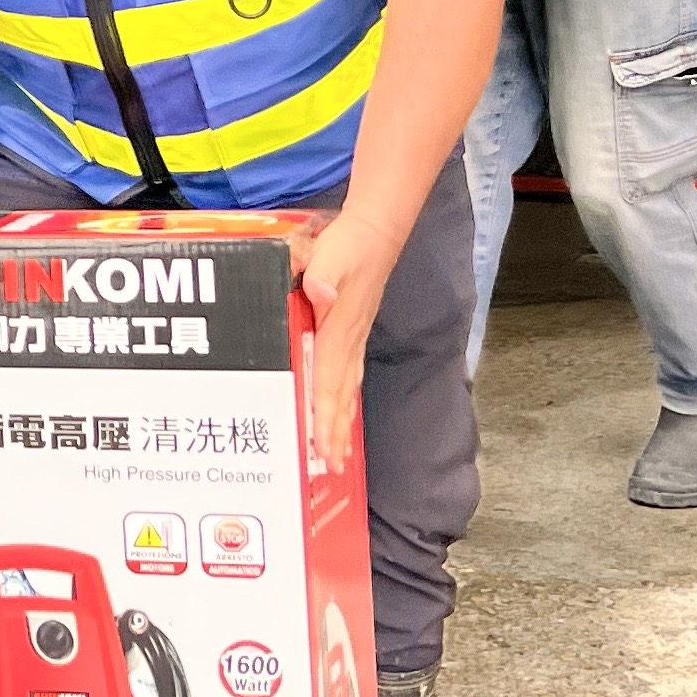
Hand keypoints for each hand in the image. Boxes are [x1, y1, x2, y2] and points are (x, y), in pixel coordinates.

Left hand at [298, 207, 404, 476]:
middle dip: (334, 431)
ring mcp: (353, 338)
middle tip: (329, 466)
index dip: (324, 417)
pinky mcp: (353, 331)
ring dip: (341, 421)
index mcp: (338, 330)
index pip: (328, 382)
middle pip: (340, 395)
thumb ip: (323, 274)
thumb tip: (321, 295)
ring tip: (338, 453)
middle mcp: (348, 341)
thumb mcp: (328, 253)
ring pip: (346, 388)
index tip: (323, 448)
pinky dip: (344, 399)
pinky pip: (348, 375)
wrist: (375, 230)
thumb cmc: (348, 243)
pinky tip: (341, 411)